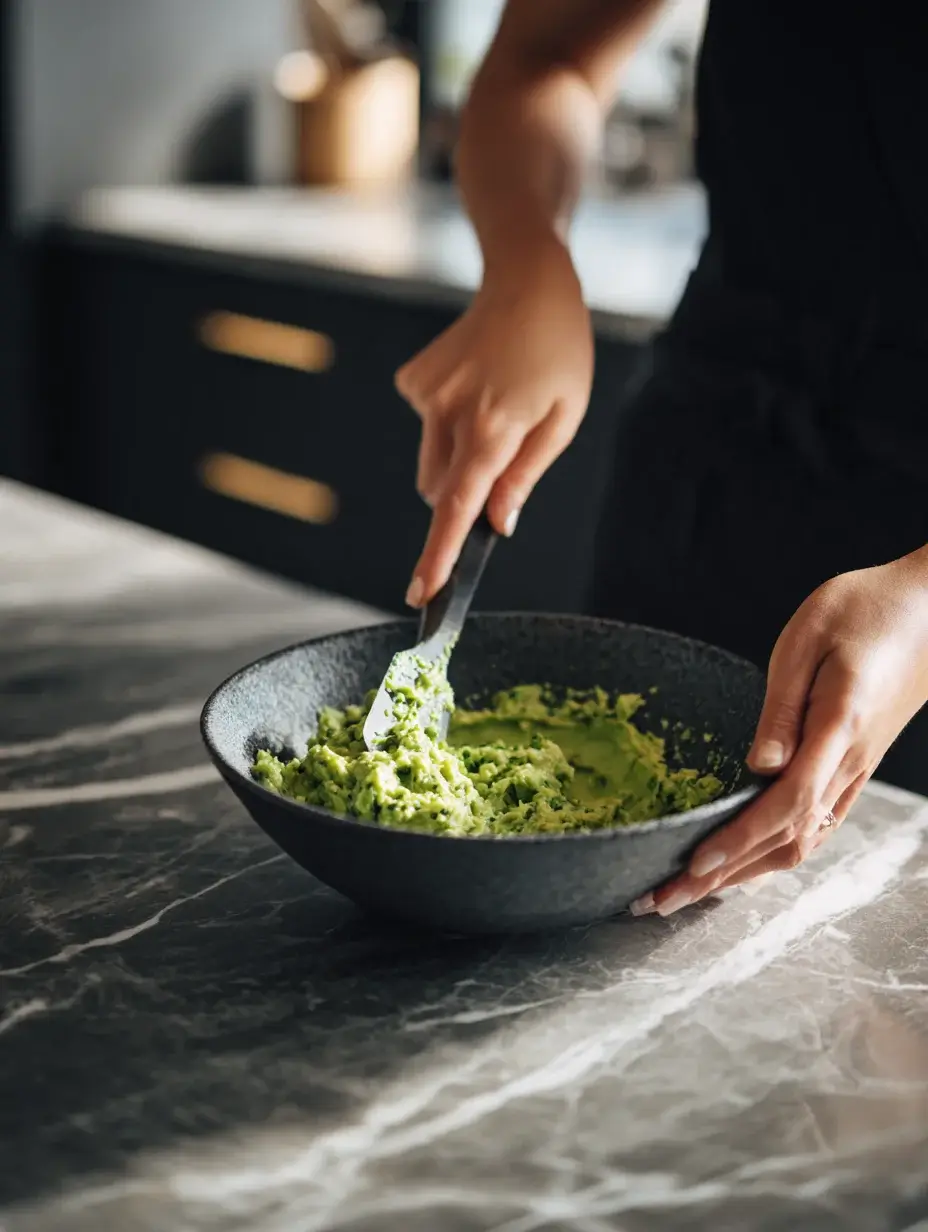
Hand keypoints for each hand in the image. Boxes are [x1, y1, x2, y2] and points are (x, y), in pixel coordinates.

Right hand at [395, 239, 593, 605]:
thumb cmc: (558, 352)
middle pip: (440, 492)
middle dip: (463, 494)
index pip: (458, 506)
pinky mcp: (412, 381)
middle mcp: (451, 412)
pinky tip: (474, 386)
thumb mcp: (563, 418)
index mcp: (495, 427)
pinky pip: (425, 428)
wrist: (526, 282)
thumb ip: (524, 476)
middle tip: (502, 454)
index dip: (439, 556)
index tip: (423, 594)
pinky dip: (446, 423)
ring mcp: (426, 395)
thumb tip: (496, 523)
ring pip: (431, 463)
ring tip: (493, 408)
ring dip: (457, 458)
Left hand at [632, 551, 927, 916]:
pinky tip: (744, 864)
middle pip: (784, 839)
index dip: (738, 840)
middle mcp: (850, 762)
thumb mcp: (811, 639)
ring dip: (742, 874)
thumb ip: (782, 707)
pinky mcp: (856, 766)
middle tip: (659, 900)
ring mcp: (856, 769)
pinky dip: (774, 853)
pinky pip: (815, 824)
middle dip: (721, 877)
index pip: (786, 802)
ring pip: (800, 842)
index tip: (693, 864)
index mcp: (838, 727)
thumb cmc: (866, 608)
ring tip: (689, 891)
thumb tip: (757, 766)